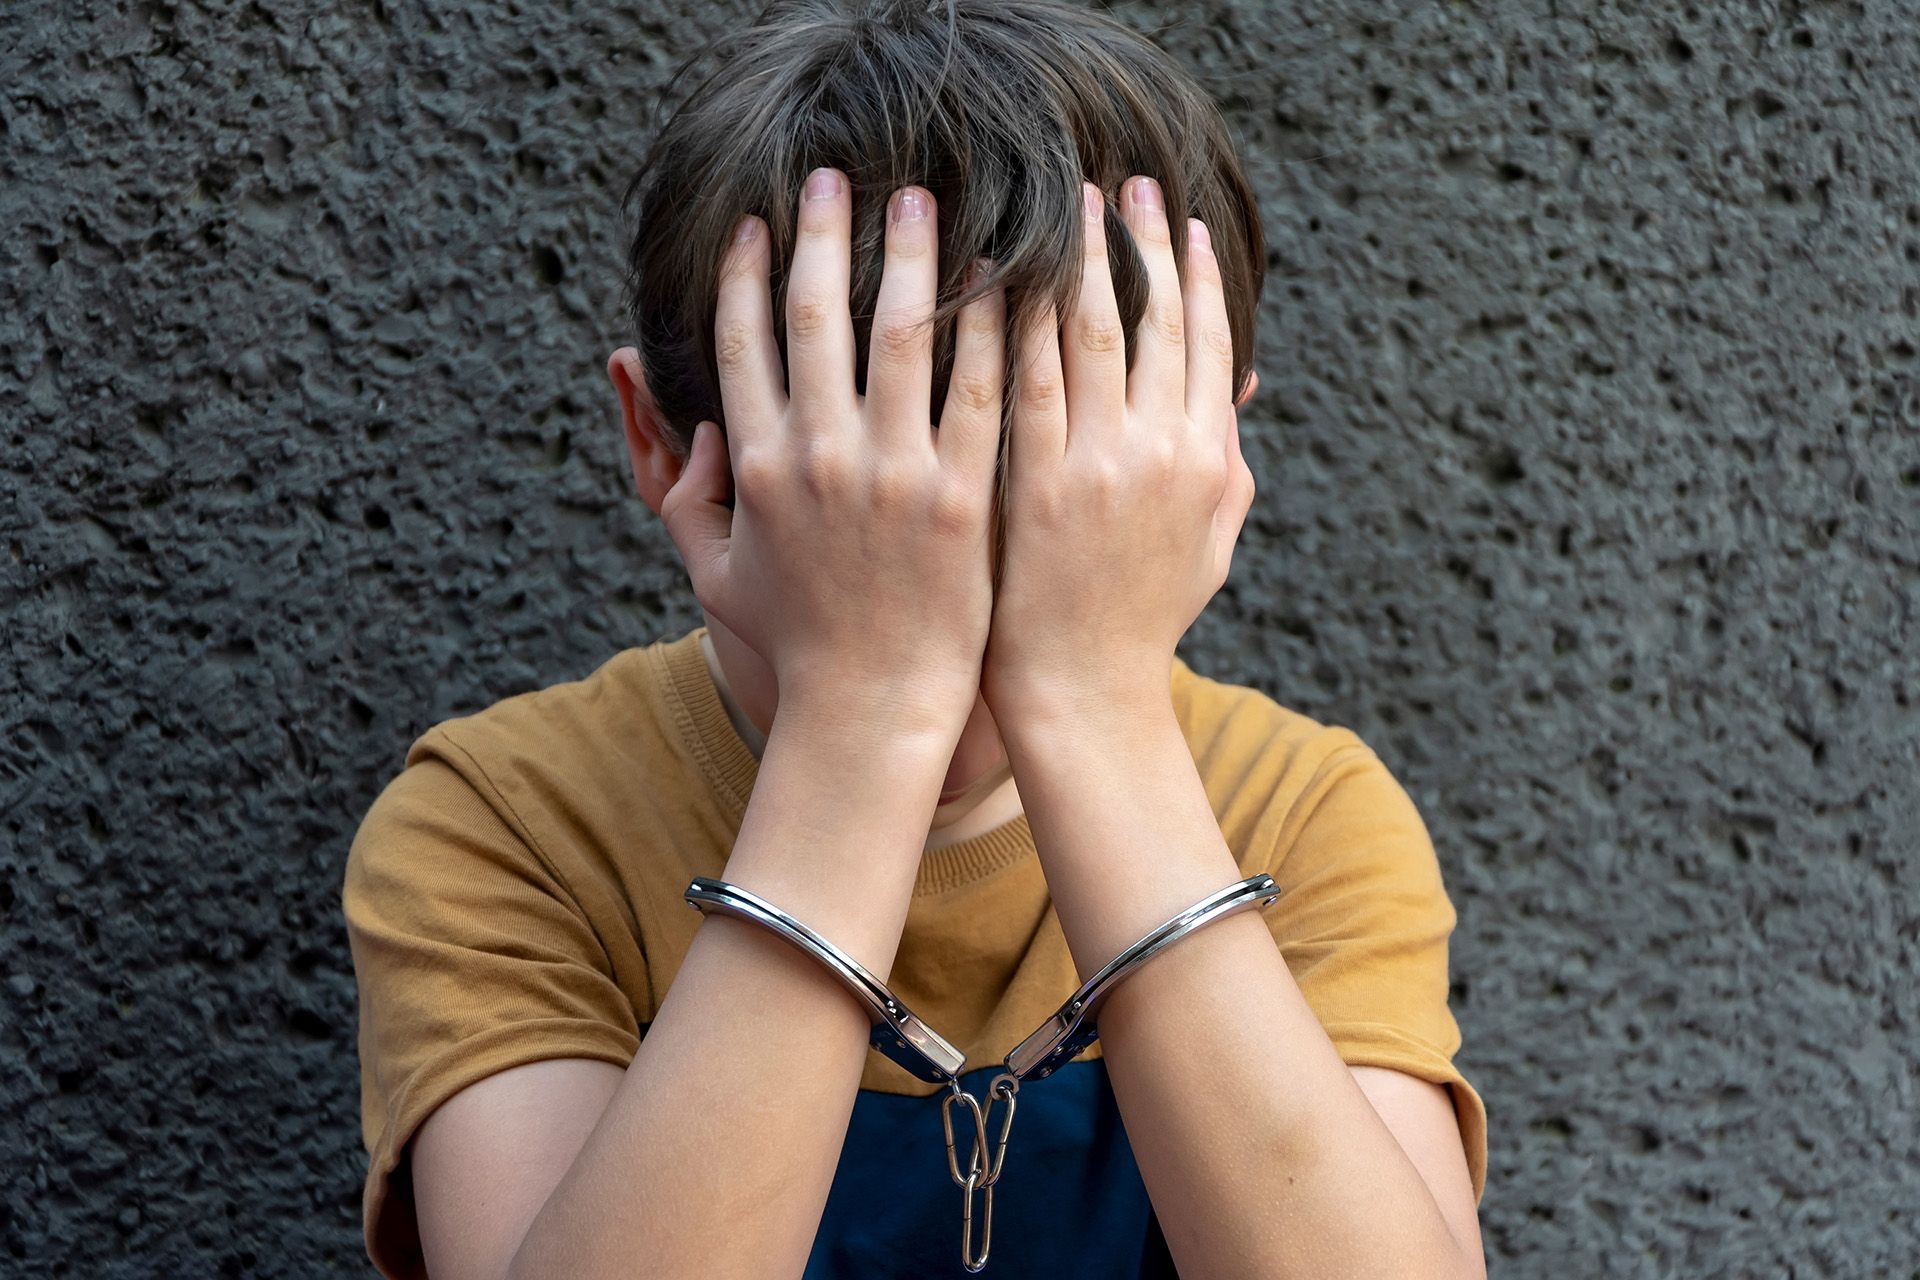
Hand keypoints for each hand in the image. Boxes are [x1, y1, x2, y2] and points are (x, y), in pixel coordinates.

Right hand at [657, 169, 1005, 737]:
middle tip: (839, 176)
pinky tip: (1001, 279)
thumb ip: (690, 501)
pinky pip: (980, 392)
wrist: (875, 708)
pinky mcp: (964, 498)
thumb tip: (693, 429)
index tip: (764, 221)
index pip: (744, 342)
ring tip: (920, 200)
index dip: (750, 272)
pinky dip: (989, 328)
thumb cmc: (798, 645)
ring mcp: (896, 475)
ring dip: (908, 257)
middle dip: (824, 234)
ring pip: (901, 336)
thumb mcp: (717, 577)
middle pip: (817, 317)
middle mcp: (821, 458)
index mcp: (759, 466)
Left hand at [982, 177, 1255, 722]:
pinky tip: (997, 270)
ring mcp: (1096, 464)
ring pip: (1085, 332)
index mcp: (1208, 458)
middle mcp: (1160, 451)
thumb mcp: (1208, 542)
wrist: (1081, 694)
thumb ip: (1228, 459)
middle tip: (1119, 182)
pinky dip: (1012, 317)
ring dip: (1072, 258)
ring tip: (1058, 203)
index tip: (1181, 220)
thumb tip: (1239, 383)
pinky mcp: (1034, 481)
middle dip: (1137, 243)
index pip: (1204, 340)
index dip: (1195, 273)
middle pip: (1149, 319)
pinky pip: (1021, 377)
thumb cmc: (1140, 620)